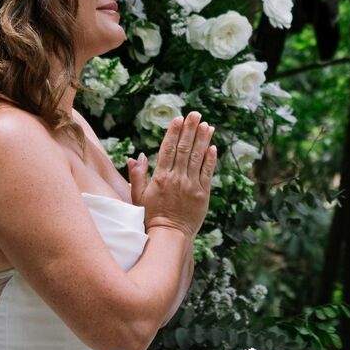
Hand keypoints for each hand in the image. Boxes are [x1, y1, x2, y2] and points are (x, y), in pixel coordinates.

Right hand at [129, 113, 217, 239]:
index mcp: (160, 178)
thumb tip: (137, 156)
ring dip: (202, 140)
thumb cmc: (150, 216)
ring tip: (207, 125)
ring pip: (197, 158)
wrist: (169, 235)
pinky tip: (213, 146)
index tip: (178, 119)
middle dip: (190, 130)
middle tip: (195, 113)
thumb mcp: (138, 196)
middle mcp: (177, 179)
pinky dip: (210, 159)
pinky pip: (207, 173)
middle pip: (184, 149)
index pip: (167, 150)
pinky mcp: (203, 194)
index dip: (173, 133)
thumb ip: (137, 175)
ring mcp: (191, 186)